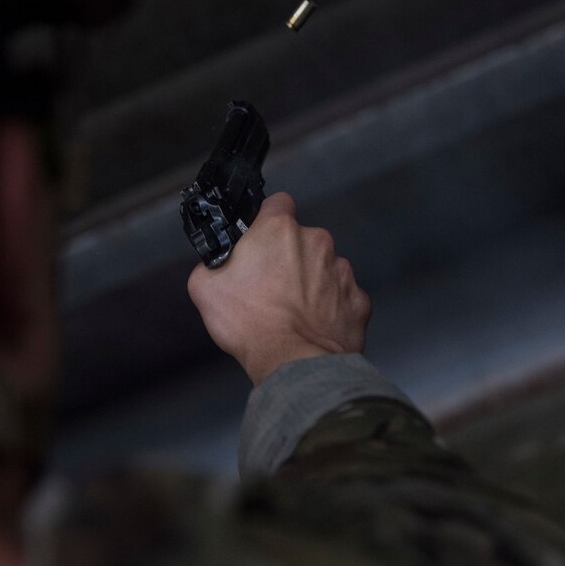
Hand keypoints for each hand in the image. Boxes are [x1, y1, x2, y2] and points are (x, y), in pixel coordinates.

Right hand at [187, 192, 371, 384]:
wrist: (292, 361)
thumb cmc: (250, 323)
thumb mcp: (205, 287)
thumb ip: (213, 263)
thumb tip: (217, 265)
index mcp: (280, 230)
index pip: (277, 204)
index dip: (267, 220)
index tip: (262, 238)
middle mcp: (316, 242)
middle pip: (302, 240)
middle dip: (289, 258)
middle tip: (270, 286)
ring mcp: (342, 271)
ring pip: (324, 269)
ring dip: (312, 283)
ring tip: (293, 311)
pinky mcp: (358, 300)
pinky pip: (344, 298)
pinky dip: (332, 309)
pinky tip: (314, 325)